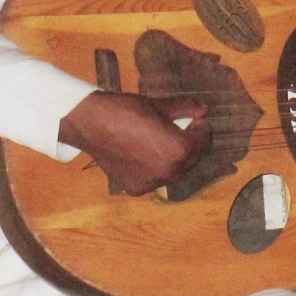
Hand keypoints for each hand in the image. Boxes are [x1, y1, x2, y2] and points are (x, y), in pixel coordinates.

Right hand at [58, 90, 209, 194]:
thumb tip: (204, 110)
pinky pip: (154, 179)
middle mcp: (169, 172)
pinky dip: (154, 168)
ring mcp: (152, 183)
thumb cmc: (127, 111)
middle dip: (190, 144)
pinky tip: (144, 154)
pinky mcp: (135, 189)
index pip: (204, 142)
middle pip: (191, 159)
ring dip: (173, 158)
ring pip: (174, 171)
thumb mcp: (160, 106)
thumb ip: (186, 109)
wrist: (90, 124)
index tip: (195, 120)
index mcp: (180, 150)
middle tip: (180, 130)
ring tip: (161, 142)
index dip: (201, 129)